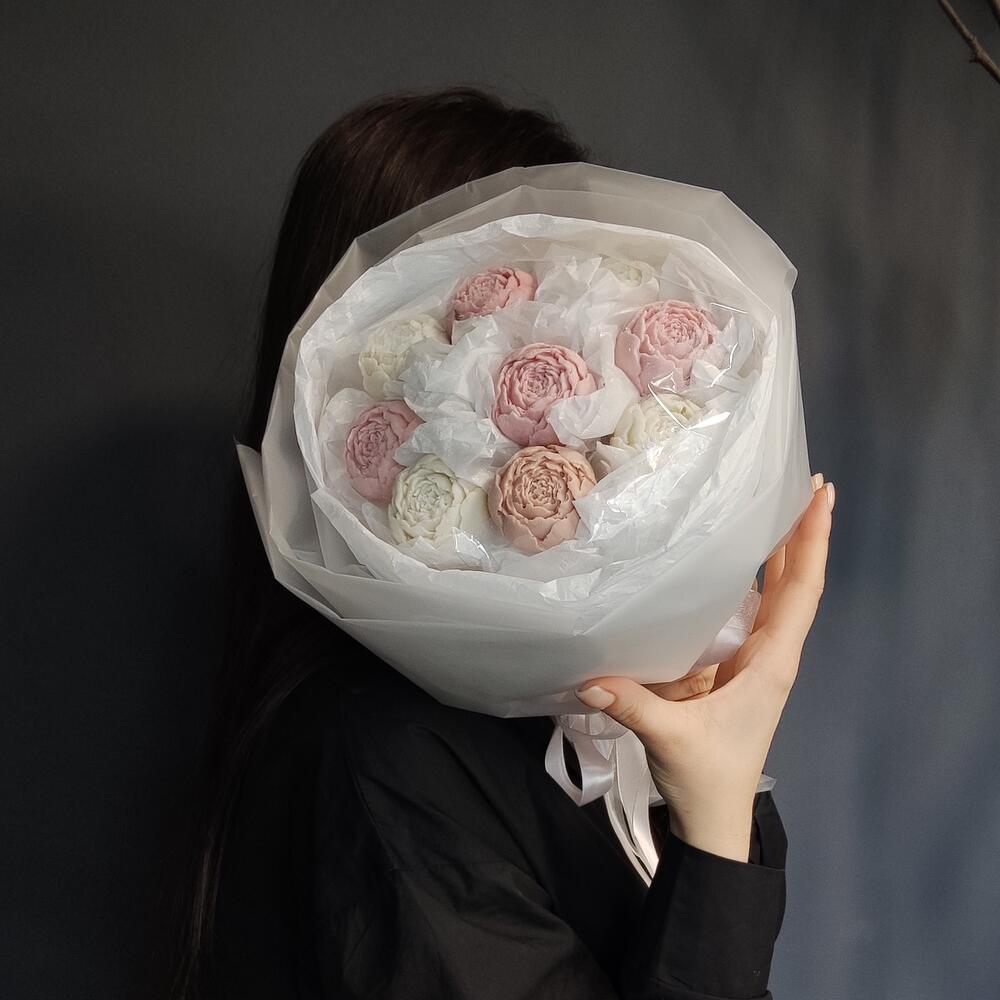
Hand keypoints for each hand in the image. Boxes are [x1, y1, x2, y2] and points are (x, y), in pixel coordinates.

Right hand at [576, 475, 833, 860]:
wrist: (713, 819)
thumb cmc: (707, 778)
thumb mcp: (671, 740)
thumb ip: (633, 706)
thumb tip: (589, 675)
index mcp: (770, 662)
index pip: (802, 591)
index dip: (812, 542)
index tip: (821, 495)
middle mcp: (769, 652)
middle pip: (795, 583)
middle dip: (801, 533)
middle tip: (801, 482)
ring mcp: (752, 659)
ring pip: (774, 595)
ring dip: (779, 552)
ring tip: (770, 505)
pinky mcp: (731, 667)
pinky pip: (747, 612)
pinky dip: (749, 579)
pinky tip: (728, 559)